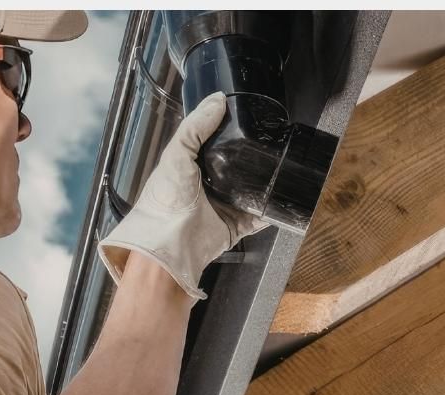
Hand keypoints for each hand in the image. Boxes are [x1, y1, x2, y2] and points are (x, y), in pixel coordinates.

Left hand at [98, 92, 268, 299]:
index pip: (213, 144)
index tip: (246, 118)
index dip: (227, 131)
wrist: (170, 243)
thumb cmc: (165, 201)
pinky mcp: (235, 227)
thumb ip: (195, 126)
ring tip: (279, 169)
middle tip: (269, 144)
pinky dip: (268, 212)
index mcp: (191, 167)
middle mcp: (207, 187)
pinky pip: (257, 218)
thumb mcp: (176, 153)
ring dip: (263, 185)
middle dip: (251, 159)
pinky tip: (278, 201)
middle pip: (236, 168)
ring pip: (250, 192)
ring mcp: (222, 207)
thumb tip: (217, 101)